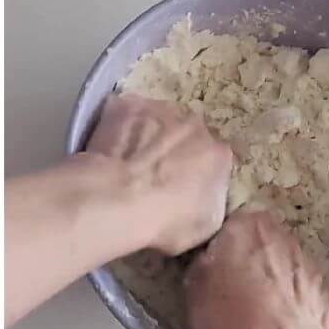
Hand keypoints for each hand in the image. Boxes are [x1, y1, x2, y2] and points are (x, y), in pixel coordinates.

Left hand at [86, 94, 231, 255]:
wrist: (120, 197)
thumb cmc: (168, 219)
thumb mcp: (207, 223)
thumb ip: (213, 198)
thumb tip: (207, 191)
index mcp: (217, 153)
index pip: (216, 157)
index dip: (201, 168)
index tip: (188, 181)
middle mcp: (193, 123)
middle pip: (188, 132)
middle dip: (178, 146)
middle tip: (158, 168)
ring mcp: (159, 108)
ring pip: (158, 118)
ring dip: (150, 132)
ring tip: (132, 157)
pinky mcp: (127, 104)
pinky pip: (128, 112)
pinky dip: (122, 125)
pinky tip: (111, 145)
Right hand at [185, 210, 328, 328]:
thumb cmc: (230, 316)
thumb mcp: (193, 286)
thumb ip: (201, 262)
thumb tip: (206, 261)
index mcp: (248, 224)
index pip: (234, 217)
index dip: (225, 238)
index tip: (218, 256)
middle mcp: (283, 235)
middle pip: (263, 236)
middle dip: (253, 252)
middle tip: (237, 278)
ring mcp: (310, 264)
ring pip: (287, 261)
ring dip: (277, 274)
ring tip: (261, 302)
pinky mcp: (328, 294)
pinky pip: (305, 289)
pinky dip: (296, 298)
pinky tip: (283, 317)